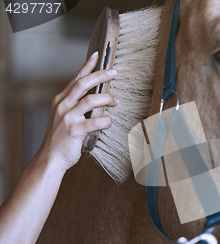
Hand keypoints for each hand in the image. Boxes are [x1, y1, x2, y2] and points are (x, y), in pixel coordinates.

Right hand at [37, 52, 118, 170]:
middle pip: (82, 83)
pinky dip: (105, 121)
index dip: (87, 66)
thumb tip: (99, 97)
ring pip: (90, 100)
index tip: (98, 55)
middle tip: (114, 72)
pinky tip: (109, 122)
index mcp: (61, 100)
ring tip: (116, 101)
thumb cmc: (63, 138)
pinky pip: (95, 121)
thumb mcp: (66, 117)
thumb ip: (78, 106)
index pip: (76, 78)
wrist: (51, 158)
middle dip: (100, 76)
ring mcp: (68, 117)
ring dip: (106, 98)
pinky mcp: (74, 131)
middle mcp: (63, 105)